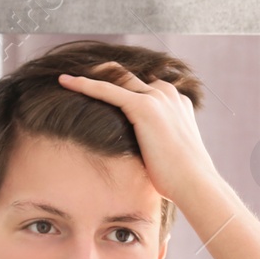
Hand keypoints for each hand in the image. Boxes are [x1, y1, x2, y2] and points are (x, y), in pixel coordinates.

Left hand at [57, 61, 225, 210]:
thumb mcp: (169, 153)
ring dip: (92, 74)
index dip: (121, 86)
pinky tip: (65, 81)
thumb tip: (142, 155)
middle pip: (129, 76)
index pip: (144, 85)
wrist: (195, 184)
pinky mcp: (144, 106)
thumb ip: (156, 143)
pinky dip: (84, 83)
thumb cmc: (182, 178)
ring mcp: (157, 97)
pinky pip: (107, 89)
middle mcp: (168, 93)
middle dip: (104, 74)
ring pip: (117, 77)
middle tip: (79, 77)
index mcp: (176, 102)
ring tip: (68, 77)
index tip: (102, 88)